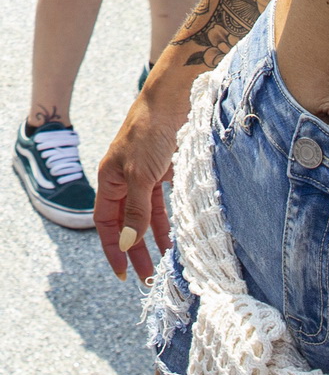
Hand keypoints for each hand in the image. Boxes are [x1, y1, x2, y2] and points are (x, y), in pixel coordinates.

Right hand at [95, 89, 184, 281]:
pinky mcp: (166, 168)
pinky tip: (177, 235)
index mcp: (109, 179)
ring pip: (147, 214)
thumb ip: (136, 210)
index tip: (123, 274)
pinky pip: (164, 201)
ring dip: (155, 238)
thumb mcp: (141, 174)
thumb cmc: (151, 131)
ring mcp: (146, 174)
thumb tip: (130, 244)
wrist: (176, 97)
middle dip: (136, 250)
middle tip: (148, 278)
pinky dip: (169, 218)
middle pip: (127, 223)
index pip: (106, 224)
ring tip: (166, 262)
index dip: (114, 249)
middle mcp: (125, 179)